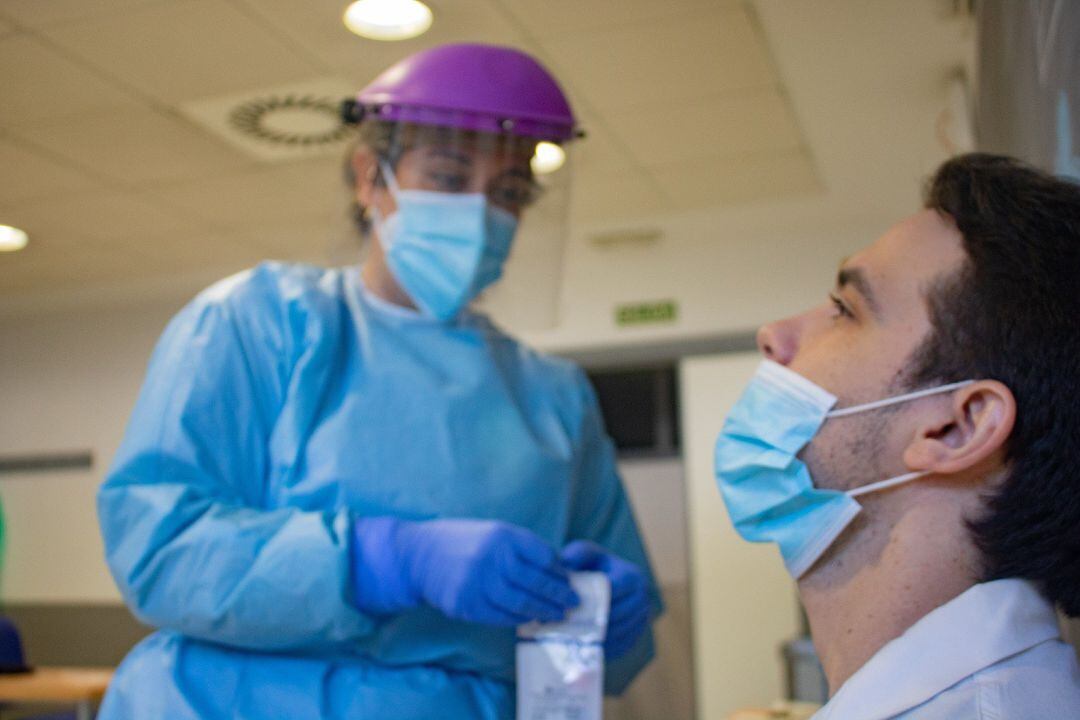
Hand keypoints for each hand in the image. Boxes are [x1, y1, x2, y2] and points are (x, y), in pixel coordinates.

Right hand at [351, 517, 578, 625]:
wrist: (417, 556)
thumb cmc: (460, 541)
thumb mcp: (491, 531)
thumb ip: (520, 546)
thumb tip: (556, 567)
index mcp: (502, 535)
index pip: (543, 556)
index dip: (559, 570)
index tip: (570, 579)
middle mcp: (491, 557)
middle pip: (536, 581)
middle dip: (559, 594)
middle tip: (575, 602)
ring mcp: (478, 583)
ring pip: (521, 603)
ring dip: (544, 611)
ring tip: (558, 615)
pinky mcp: (467, 605)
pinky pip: (501, 616)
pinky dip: (519, 619)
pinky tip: (530, 619)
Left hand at [560, 540, 650, 658]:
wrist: (607, 582)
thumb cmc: (594, 566)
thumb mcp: (586, 554)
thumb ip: (577, 554)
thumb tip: (566, 563)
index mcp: (632, 576)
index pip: (613, 591)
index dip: (592, 600)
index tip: (571, 607)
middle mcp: (643, 596)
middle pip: (617, 614)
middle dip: (593, 621)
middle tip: (570, 628)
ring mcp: (643, 617)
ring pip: (619, 632)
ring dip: (598, 637)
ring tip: (575, 639)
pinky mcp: (638, 633)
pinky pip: (622, 644)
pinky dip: (605, 648)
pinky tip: (586, 647)